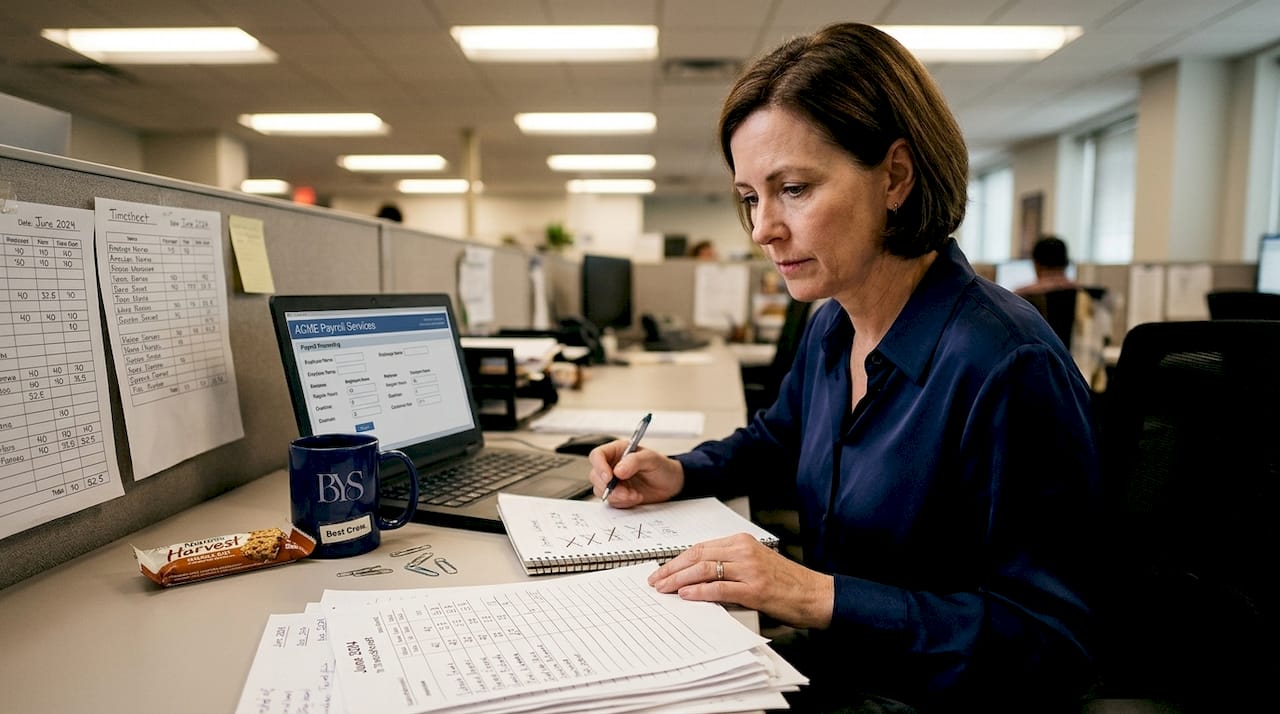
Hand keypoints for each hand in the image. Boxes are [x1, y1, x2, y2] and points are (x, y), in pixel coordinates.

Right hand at [587, 441, 683, 506]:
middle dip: (609, 487)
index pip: (598, 455)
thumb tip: (618, 470)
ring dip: (617, 496)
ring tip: (635, 495)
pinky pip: (611, 501)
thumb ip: (634, 461)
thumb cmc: (662, 467)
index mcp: (617, 451)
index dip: (599, 466)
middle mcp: (612, 466)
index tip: (609, 478)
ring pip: (601, 491)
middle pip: (595, 476)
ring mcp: (614, 481)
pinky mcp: (618, 495)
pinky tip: (635, 497)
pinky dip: (622, 502)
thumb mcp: (651, 459)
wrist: (671, 484)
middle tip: (625, 491)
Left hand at [647, 533, 834, 629]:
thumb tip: (695, 579)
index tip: (662, 570)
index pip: (700, 547)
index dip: (678, 560)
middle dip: (672, 569)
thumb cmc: (786, 583)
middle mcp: (744, 550)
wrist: (815, 594)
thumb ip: (728, 567)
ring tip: (664, 589)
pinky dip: (699, 592)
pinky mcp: (754, 588)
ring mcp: (749, 568)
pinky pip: (719, 588)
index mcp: (742, 542)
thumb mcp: (754, 566)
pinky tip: (686, 596)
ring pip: (704, 569)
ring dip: (679, 580)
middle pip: (697, 555)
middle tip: (655, 580)